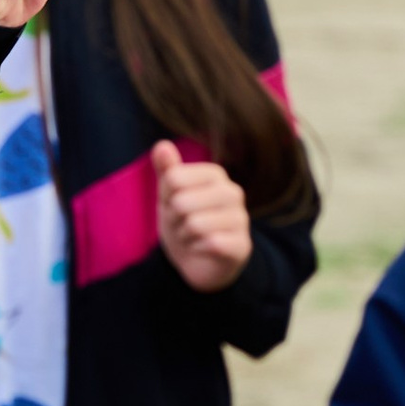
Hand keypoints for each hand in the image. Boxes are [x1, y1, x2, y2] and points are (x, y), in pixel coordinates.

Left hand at [153, 145, 252, 292]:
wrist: (196, 261)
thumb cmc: (183, 221)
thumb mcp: (169, 195)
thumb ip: (167, 170)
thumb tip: (162, 145)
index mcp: (215, 174)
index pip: (174, 178)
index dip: (166, 197)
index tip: (174, 204)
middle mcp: (233, 193)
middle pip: (182, 201)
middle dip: (174, 218)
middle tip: (182, 224)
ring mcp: (241, 219)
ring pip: (195, 224)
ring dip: (184, 235)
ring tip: (192, 236)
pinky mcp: (242, 245)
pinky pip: (210, 243)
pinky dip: (197, 249)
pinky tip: (202, 249)